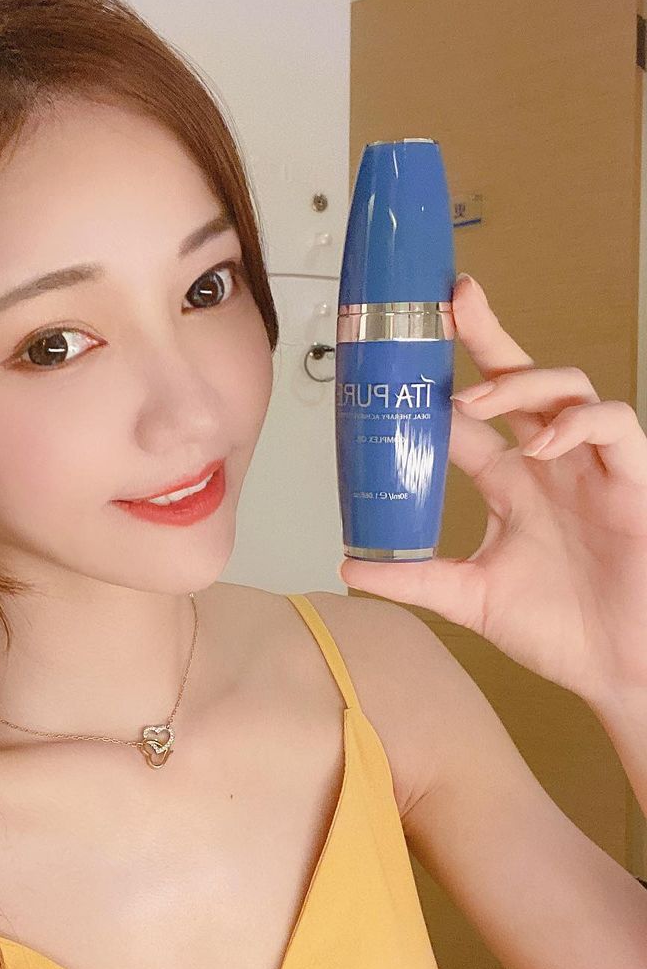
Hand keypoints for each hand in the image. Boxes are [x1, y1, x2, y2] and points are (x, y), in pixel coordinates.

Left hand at [337, 274, 646, 710]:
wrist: (616, 668)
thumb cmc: (557, 629)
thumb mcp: (468, 598)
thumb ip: (413, 577)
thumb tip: (349, 564)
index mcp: (510, 483)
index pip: (470, 417)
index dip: (439, 384)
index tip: (398, 357)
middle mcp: (548, 464)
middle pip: (519, 377)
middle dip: (488, 333)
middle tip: (451, 301)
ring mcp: (590, 467)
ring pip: (567, 387)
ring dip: (521, 383)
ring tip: (476, 402)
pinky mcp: (631, 480)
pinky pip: (614, 425)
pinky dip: (578, 424)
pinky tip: (542, 446)